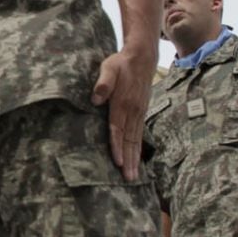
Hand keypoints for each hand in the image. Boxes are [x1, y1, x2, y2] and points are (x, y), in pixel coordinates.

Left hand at [92, 46, 154, 180]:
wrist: (141, 57)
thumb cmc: (121, 63)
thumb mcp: (109, 68)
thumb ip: (103, 83)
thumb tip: (96, 99)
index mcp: (123, 103)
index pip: (118, 129)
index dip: (117, 147)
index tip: (118, 162)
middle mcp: (133, 111)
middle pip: (129, 140)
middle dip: (129, 161)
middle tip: (129, 179)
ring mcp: (139, 113)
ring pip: (136, 140)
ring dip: (135, 159)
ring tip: (134, 176)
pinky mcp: (141, 113)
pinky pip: (139, 134)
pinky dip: (138, 149)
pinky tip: (137, 160)